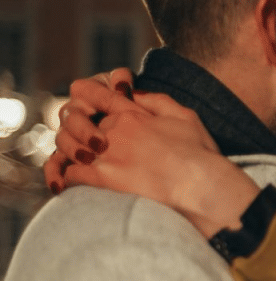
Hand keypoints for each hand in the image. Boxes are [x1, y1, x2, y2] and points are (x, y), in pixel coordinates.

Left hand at [46, 71, 259, 237]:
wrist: (201, 187)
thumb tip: (134, 93)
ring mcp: (107, 154)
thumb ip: (157, 100)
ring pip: (69, 147)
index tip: (88, 108)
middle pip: (79, 122)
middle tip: (87, 144)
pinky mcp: (103, 179)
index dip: (87, 97)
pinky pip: (70, 173)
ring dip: (72, 153)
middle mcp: (116, 130)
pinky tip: (80, 183)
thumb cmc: (200, 155)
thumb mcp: (185, 116)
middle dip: (78, 131)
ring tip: (83, 163)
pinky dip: (69, 177)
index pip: (98, 95)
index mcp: (133, 113)